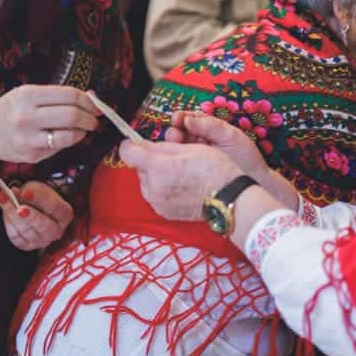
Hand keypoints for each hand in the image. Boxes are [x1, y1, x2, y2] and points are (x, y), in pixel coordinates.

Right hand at [0, 85, 100, 163]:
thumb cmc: (12, 110)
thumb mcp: (28, 94)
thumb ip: (57, 95)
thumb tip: (91, 96)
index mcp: (27, 95)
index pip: (69, 96)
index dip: (88, 101)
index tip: (95, 104)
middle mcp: (26, 117)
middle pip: (72, 116)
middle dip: (90, 118)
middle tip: (95, 119)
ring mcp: (28, 139)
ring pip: (69, 136)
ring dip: (83, 132)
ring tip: (85, 129)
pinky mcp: (32, 155)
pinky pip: (60, 148)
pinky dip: (69, 141)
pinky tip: (66, 136)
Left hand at [0, 181, 73, 250]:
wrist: (36, 208)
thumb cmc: (39, 197)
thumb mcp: (38, 188)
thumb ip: (29, 190)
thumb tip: (15, 192)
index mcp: (65, 215)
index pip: (55, 208)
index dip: (40, 200)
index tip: (25, 192)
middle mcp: (57, 231)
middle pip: (43, 225)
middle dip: (28, 215)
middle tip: (17, 206)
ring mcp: (42, 241)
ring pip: (26, 231)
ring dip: (12, 215)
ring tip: (3, 200)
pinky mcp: (28, 246)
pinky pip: (16, 237)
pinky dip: (8, 223)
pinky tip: (5, 212)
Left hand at [118, 139, 243, 221]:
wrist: (228, 199)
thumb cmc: (213, 169)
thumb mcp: (188, 148)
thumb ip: (159, 146)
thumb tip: (138, 144)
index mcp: (158, 167)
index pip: (127, 152)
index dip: (132, 144)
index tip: (138, 143)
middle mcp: (153, 187)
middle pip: (139, 167)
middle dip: (150, 162)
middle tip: (173, 159)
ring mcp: (157, 202)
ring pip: (146, 182)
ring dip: (155, 176)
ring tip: (178, 174)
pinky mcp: (163, 212)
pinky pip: (155, 195)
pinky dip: (162, 190)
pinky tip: (180, 187)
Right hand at [165, 111, 269, 179]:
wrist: (254, 182)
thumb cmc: (246, 158)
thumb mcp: (231, 136)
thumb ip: (210, 126)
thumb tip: (187, 119)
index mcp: (208, 128)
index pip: (190, 119)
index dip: (182, 117)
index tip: (178, 118)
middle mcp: (198, 140)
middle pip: (179, 132)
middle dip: (175, 131)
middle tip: (175, 134)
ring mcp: (194, 156)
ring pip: (176, 147)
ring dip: (172, 144)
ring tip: (175, 145)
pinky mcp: (190, 170)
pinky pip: (179, 162)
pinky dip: (175, 159)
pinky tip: (175, 159)